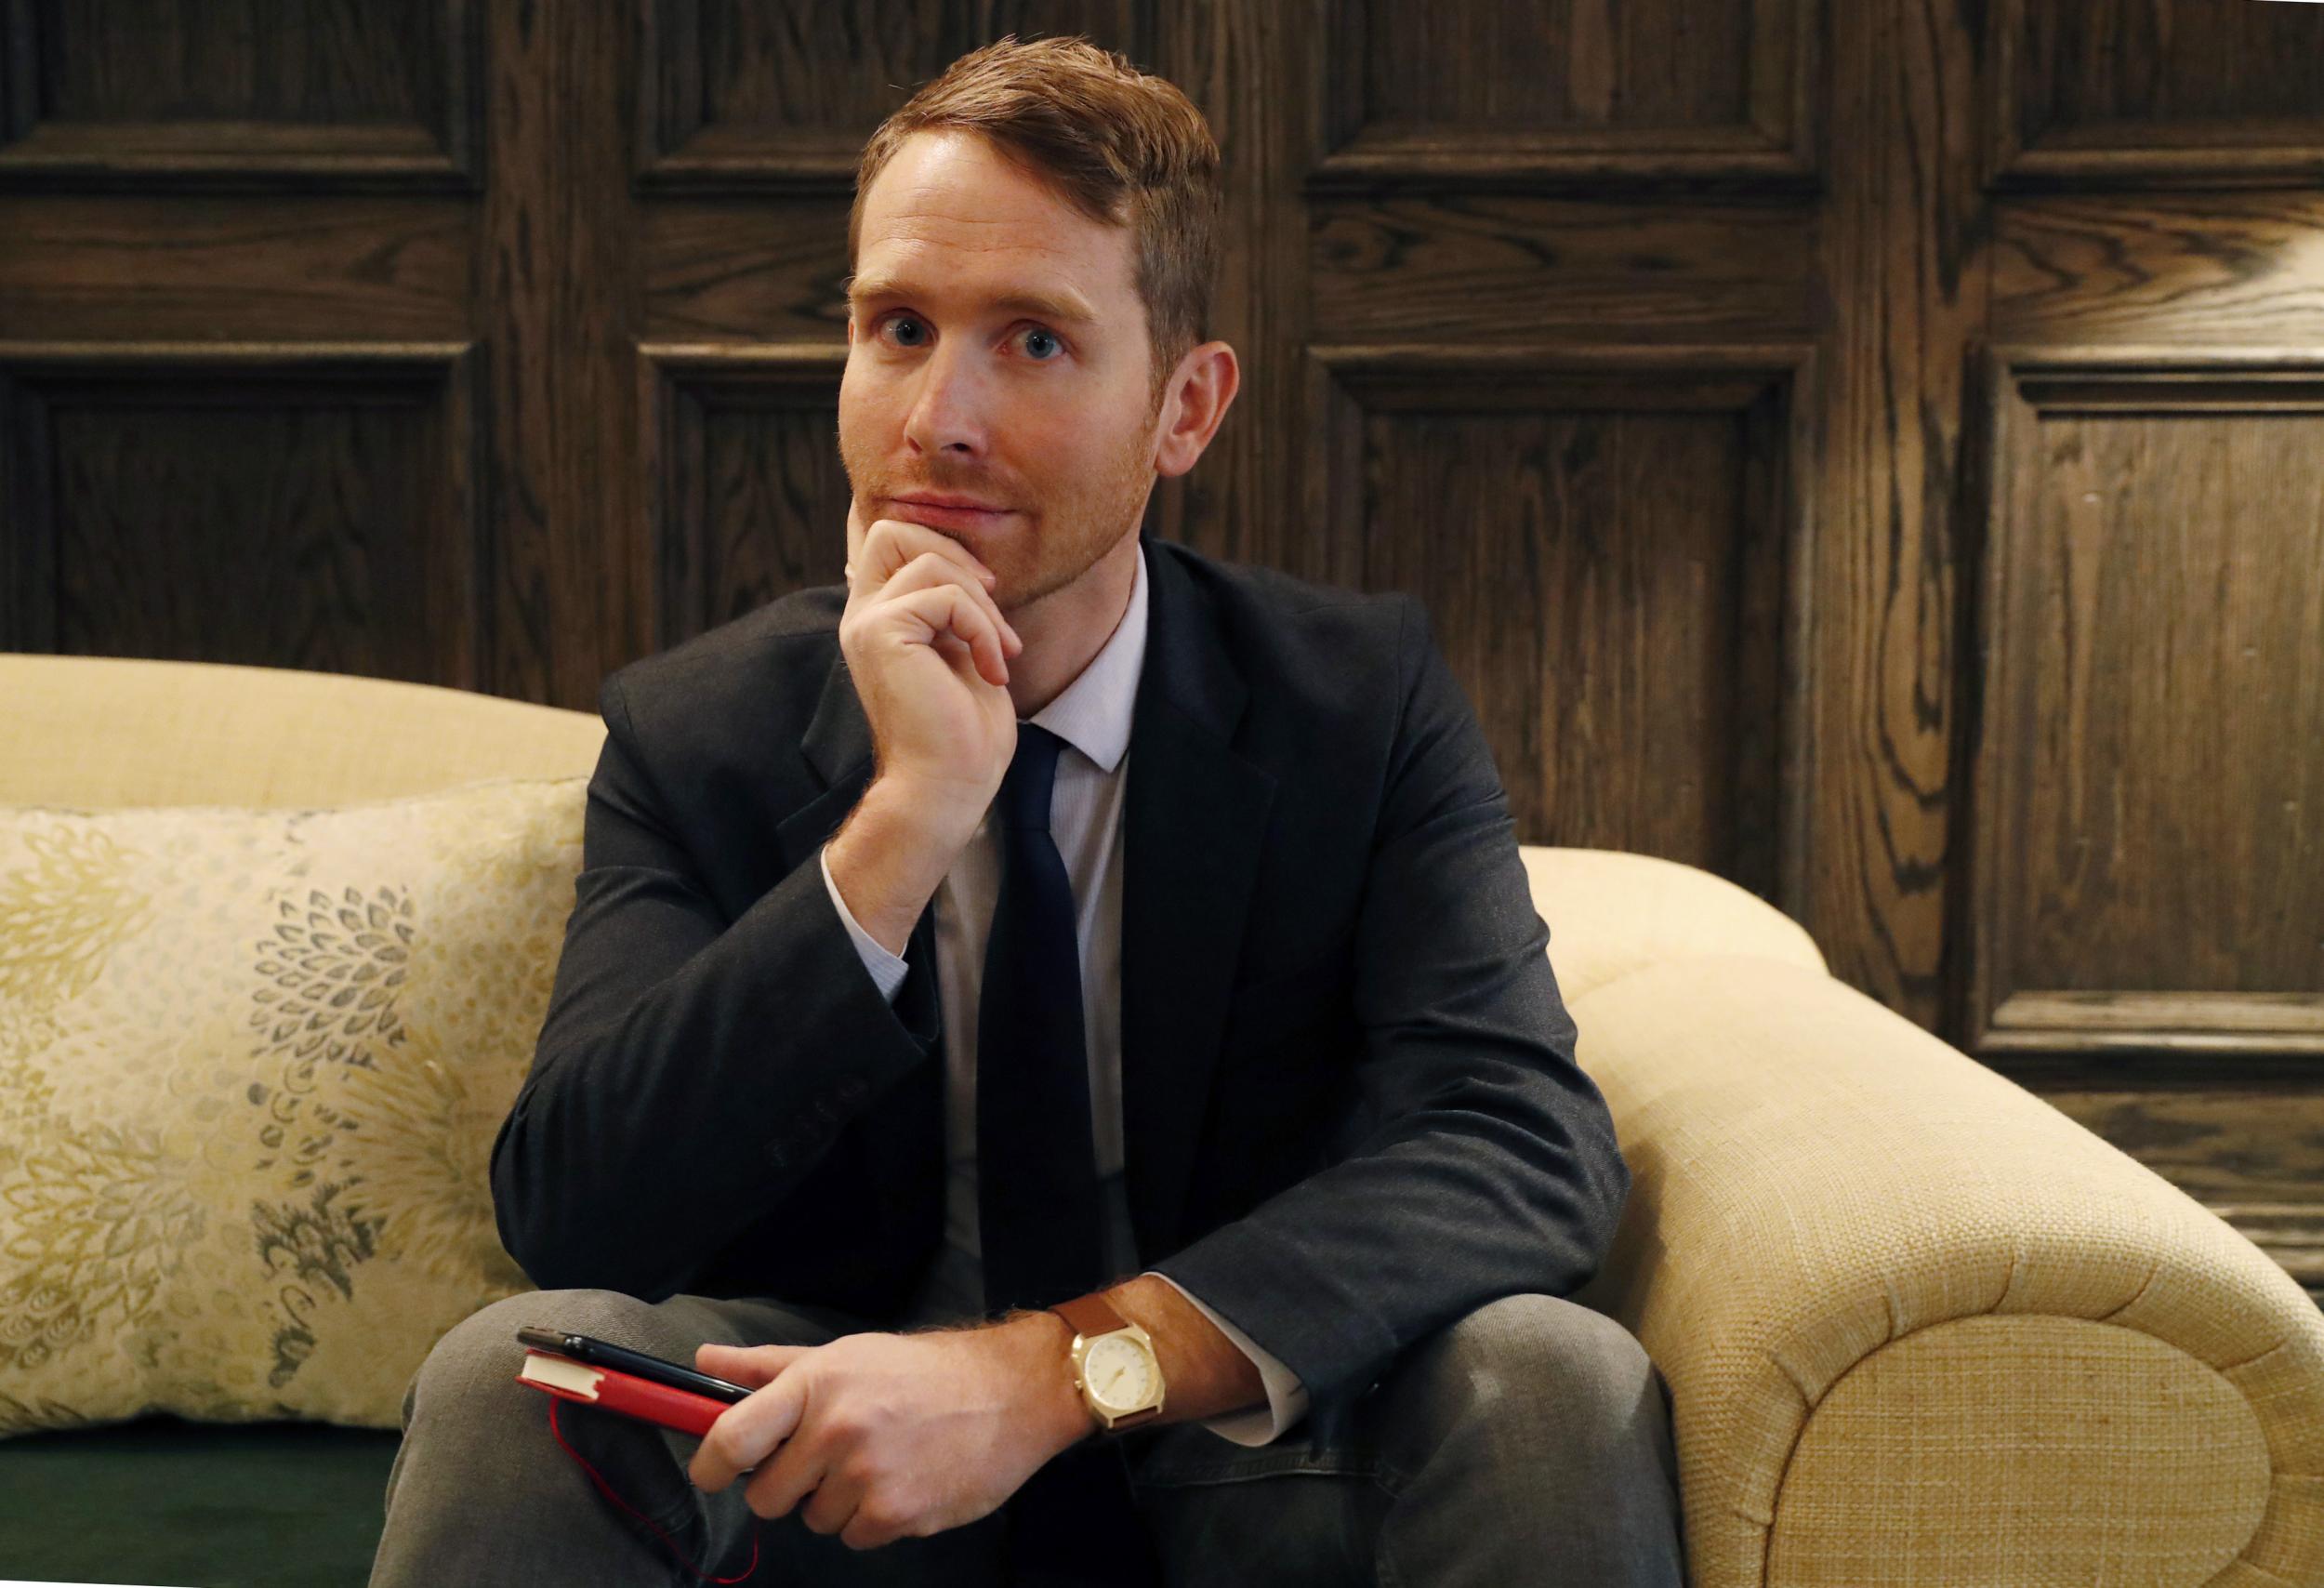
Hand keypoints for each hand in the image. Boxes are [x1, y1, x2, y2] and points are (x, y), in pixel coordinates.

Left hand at [686, 1325, 1083, 1550]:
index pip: (732, 1436)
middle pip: (766, 1495)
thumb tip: (705, 1362)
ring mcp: (866, 1476)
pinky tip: (901, 1483)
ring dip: (836, 1502)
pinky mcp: (896, 1514)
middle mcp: (836, 1429)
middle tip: (825, 1460)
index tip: (713, 1472)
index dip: (710, 1463)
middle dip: (788, 1485)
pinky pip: (853, 1537)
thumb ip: (770, 1366)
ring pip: (812, 1520)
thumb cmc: (923, 1372)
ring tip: (877, 1464)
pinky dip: (872, 1520)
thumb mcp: (846, 1355)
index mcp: (817, 1384)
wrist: (1011, 1393)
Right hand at [840, 499, 1023, 821]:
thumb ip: (953, 609)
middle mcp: (862, 616)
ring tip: (1001, 653)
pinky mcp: (882, 634)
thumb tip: (967, 570)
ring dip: (983, 605)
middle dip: (954, 554)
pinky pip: (946, 596)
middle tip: (993, 599)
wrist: (948, 785)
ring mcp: (867, 624)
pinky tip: (993, 670)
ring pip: (930, 562)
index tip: (986, 591)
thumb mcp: (963, 652)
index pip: (888, 542)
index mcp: (878, 619)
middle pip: (890, 531)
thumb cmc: (964, 733)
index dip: (940, 547)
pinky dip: (984, 629)